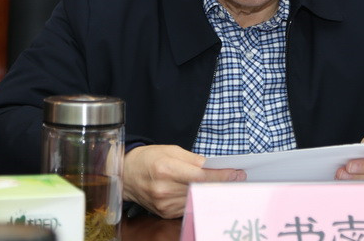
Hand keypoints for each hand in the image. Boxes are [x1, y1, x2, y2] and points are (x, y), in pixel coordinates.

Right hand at [123, 144, 246, 217]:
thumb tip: (212, 165)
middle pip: (201, 189)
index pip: (200, 175)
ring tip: (222, 183)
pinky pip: (188, 205)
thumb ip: (193, 159)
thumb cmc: (148, 158)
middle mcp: (164, 189)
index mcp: (166, 169)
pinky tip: (202, 190)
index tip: (236, 173)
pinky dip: (197, 197)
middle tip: (236, 178)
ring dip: (210, 191)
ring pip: (197, 198)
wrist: (126, 175)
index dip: (220, 175)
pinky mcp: (165, 213)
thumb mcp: (170, 150)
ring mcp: (164, 204)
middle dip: (220, 183)